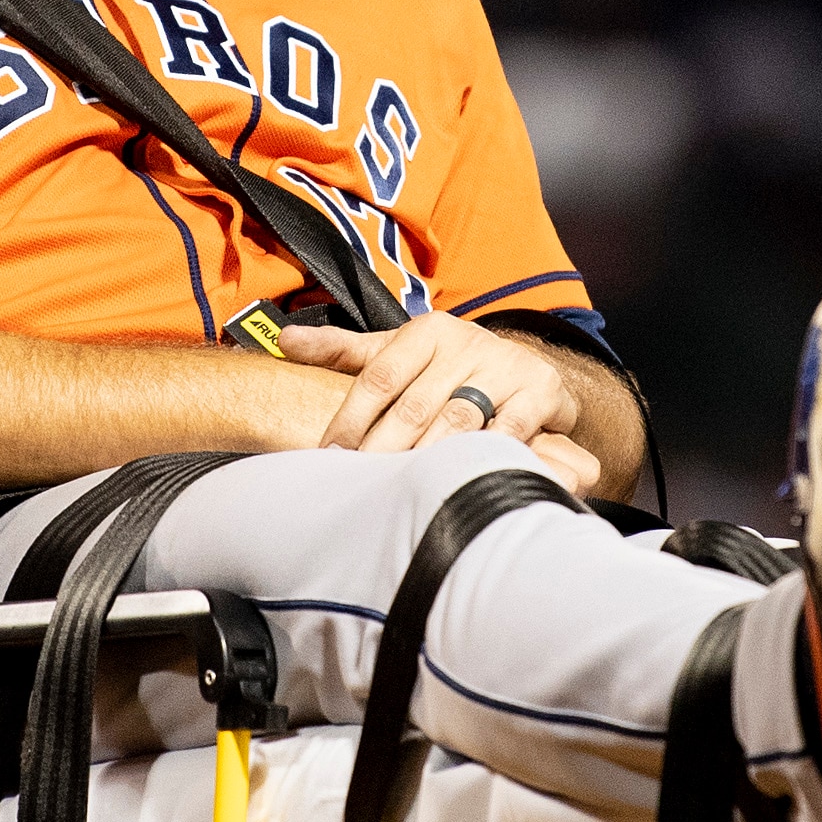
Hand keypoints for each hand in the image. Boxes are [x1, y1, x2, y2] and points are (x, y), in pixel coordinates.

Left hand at [279, 311, 586, 460]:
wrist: (529, 369)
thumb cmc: (450, 365)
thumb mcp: (398, 350)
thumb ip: (342, 349)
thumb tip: (282, 339)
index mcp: (427, 331)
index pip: (380, 376)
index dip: (351, 417)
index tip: (329, 455)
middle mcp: (466, 344)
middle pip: (415, 405)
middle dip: (382, 448)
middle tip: (356, 483)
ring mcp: (505, 367)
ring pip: (457, 422)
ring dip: (426, 459)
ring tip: (399, 490)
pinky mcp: (539, 392)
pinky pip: (509, 432)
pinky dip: (484, 457)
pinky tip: (459, 481)